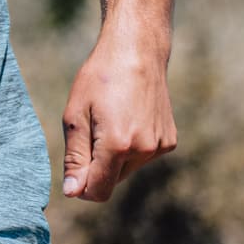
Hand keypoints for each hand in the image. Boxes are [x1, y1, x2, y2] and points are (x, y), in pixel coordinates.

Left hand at [60, 45, 176, 201]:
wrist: (137, 52)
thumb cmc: (99, 79)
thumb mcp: (75, 116)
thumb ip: (75, 158)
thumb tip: (73, 192)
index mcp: (118, 145)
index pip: (98, 190)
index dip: (81, 186)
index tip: (74, 167)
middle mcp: (144, 150)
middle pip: (112, 181)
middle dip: (97, 167)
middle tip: (91, 131)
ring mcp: (160, 146)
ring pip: (127, 169)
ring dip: (114, 156)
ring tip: (110, 120)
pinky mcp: (169, 141)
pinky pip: (142, 156)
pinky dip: (131, 147)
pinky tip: (128, 118)